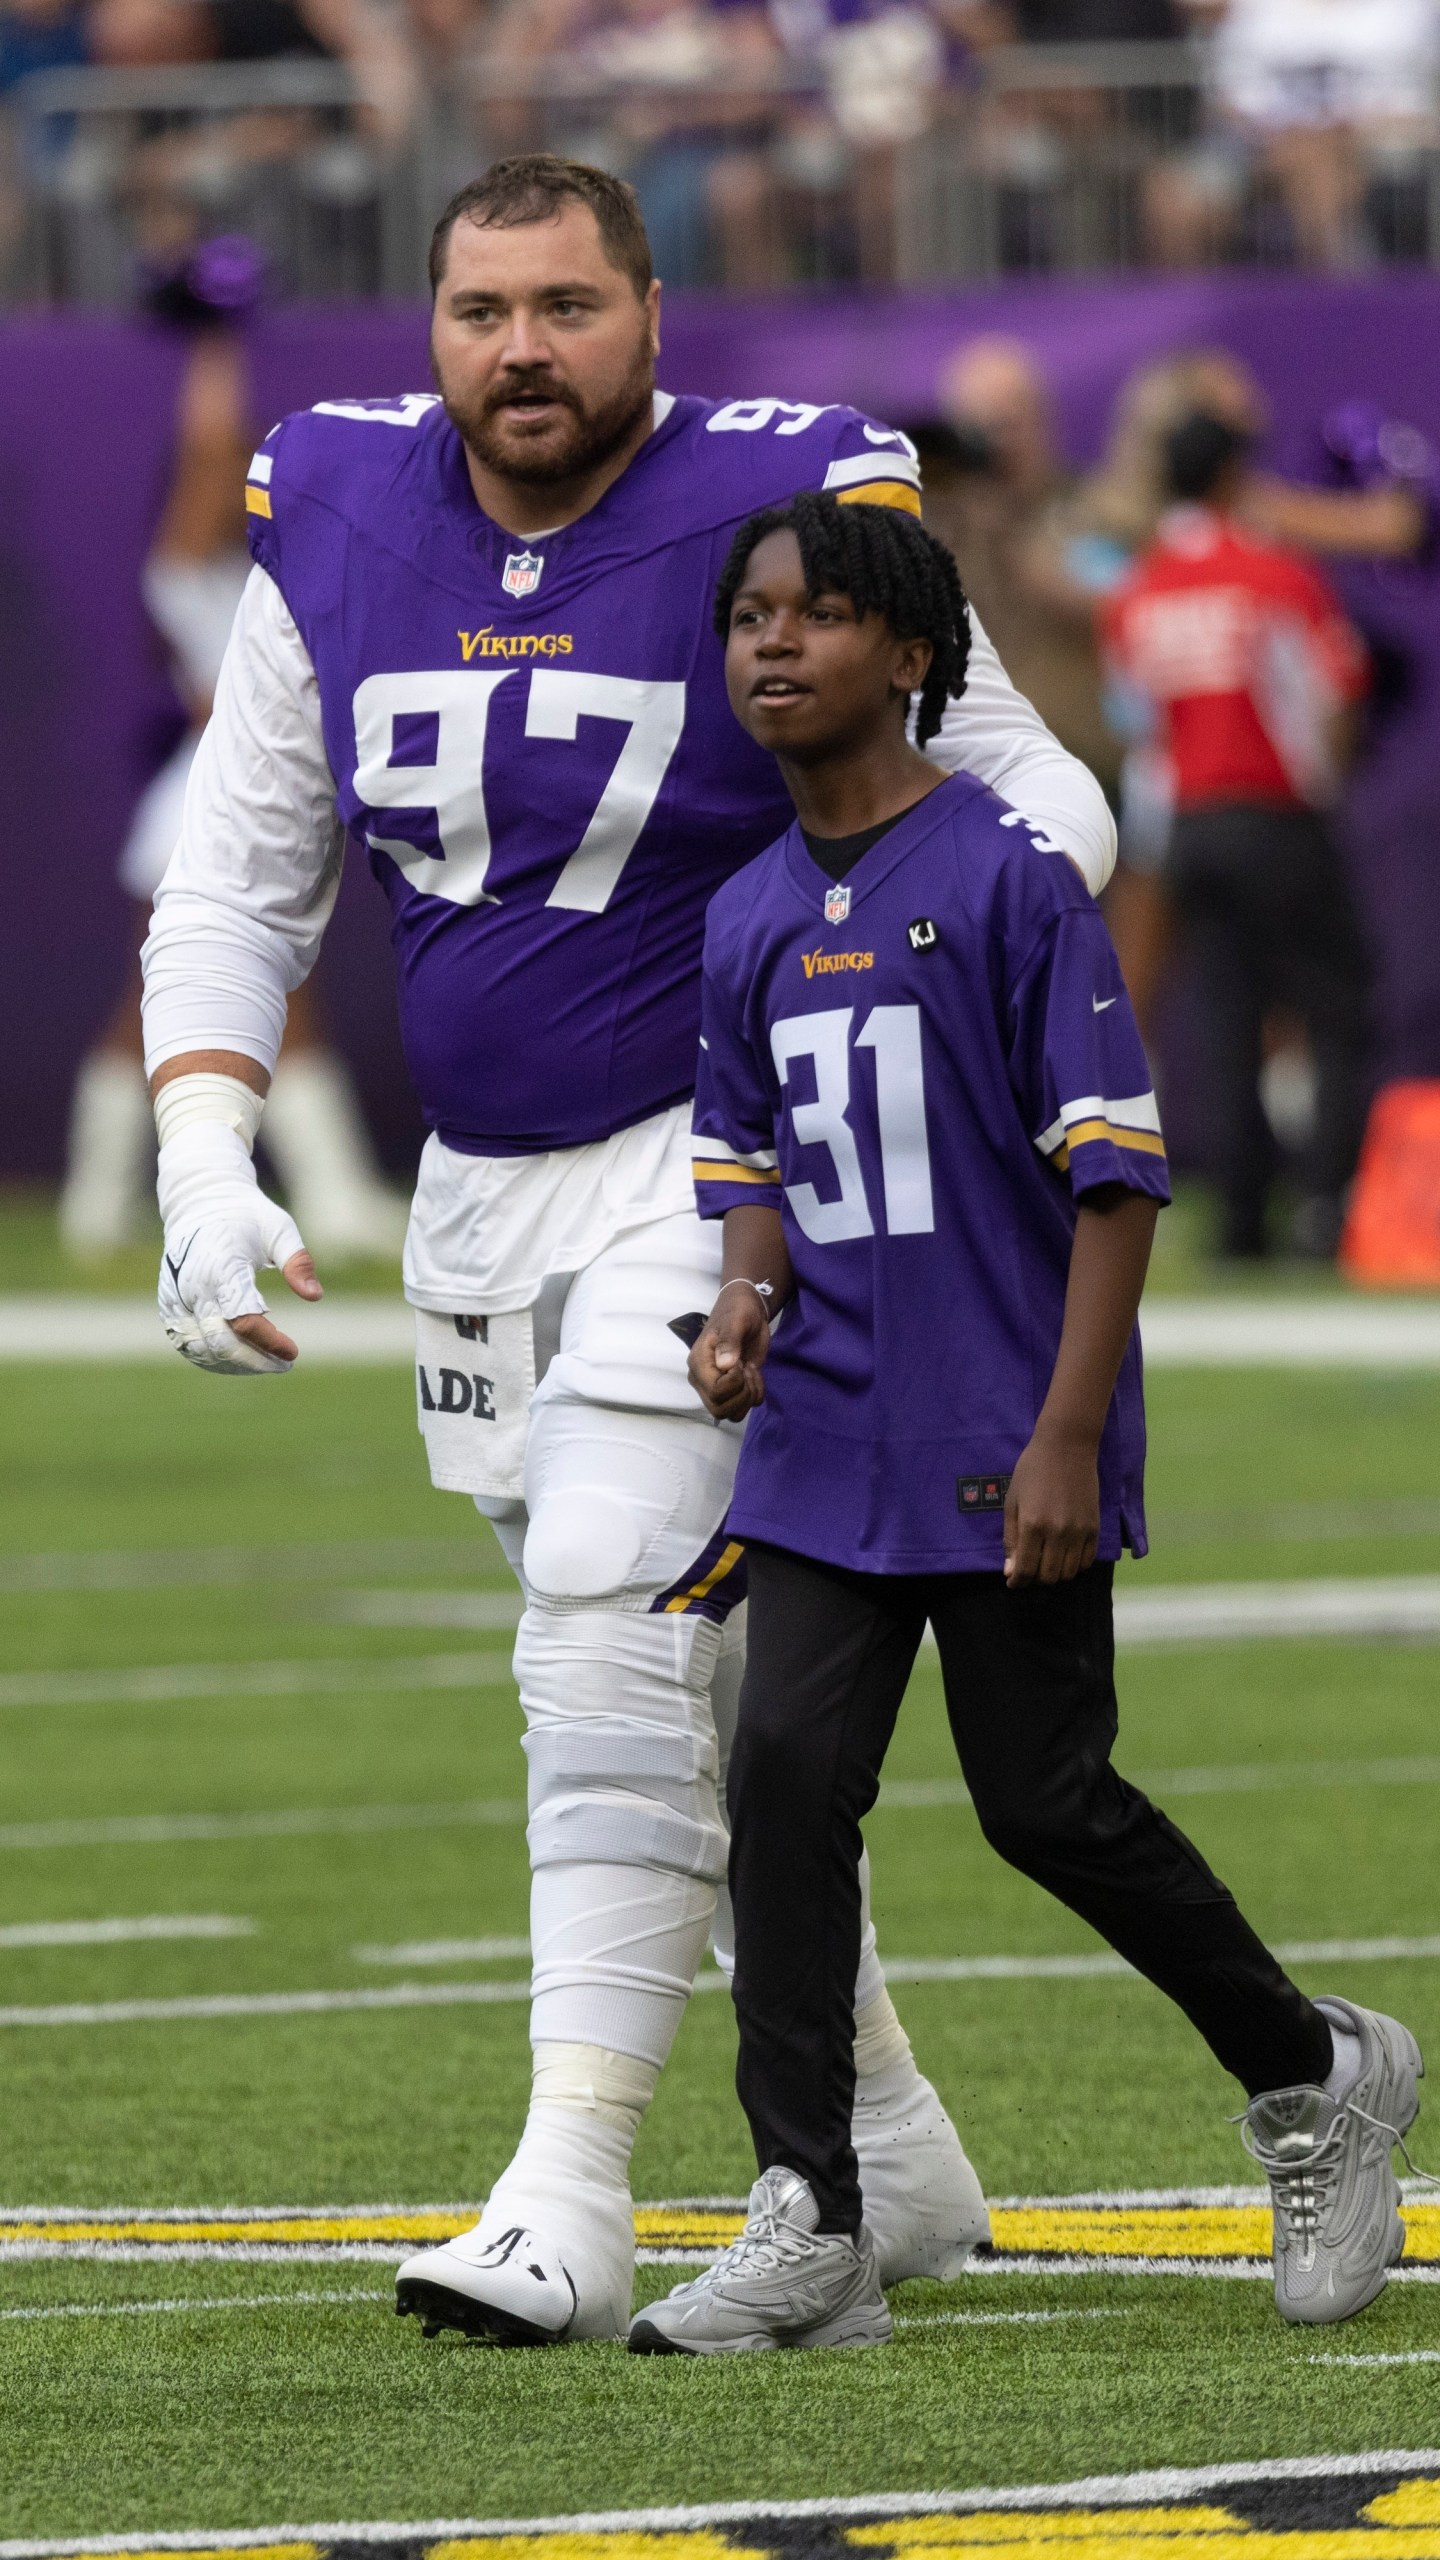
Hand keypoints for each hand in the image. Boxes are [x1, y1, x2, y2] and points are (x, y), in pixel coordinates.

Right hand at [157, 1121, 322, 1374]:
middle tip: (285, 1363)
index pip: (243, 1320)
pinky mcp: (169, 1305)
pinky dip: (212, 1358)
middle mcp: (193, 1285)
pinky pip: (187, 1343)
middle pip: (221, 1342)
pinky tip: (240, 1359)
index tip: (293, 1352)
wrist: (200, 1203)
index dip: (269, 1342)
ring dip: (235, 1365)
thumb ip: (297, 1262)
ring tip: (266, 1363)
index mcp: (221, 1266)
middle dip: (255, 1361)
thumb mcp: (279, 1229)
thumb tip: (315, 1297)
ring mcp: (176, 1297)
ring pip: (201, 1350)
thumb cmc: (247, 1216)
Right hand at [687, 1283, 770, 1420]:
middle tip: (748, 1370)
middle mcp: (703, 1380)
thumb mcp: (735, 1321)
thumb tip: (725, 1364)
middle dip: (742, 1395)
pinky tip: (753, 1374)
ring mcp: (717, 1387)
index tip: (741, 1363)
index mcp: (698, 1364)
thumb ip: (729, 1341)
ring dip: (749, 1397)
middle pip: (719, 1409)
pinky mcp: (732, 1389)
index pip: (714, 1391)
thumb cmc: (737, 1312)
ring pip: (731, 1414)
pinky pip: (743, 1408)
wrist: (747, 1311)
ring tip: (751, 1372)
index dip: (734, 1383)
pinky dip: (756, 1395)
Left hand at [1003, 1421, 1099, 1587]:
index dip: (1017, 1581)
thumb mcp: (1013, 1502)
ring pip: (1069, 1573)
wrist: (1067, 1447)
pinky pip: (1087, 1561)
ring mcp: (1080, 1531)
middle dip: (1035, 1579)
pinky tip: (1065, 1556)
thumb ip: (1011, 1538)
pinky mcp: (1095, 1527)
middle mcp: (1059, 1533)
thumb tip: (1011, 1570)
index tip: (1012, 1582)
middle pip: (1049, 1577)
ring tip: (1046, 1562)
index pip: (1026, 1569)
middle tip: (1029, 1568)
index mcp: (1033, 1525)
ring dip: (1055, 1574)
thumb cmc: (1032, 1470)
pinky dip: (1075, 1565)